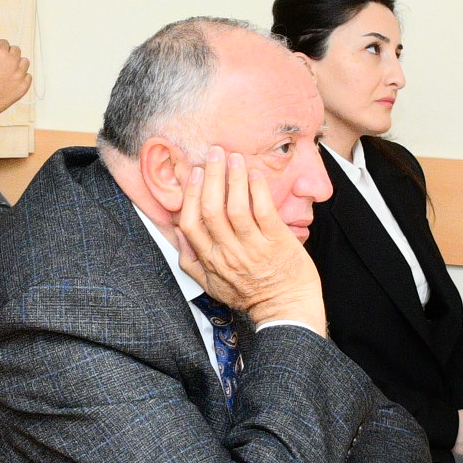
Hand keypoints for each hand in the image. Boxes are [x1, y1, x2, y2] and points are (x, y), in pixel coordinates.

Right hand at [0, 37, 32, 143]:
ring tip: (5, 73)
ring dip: (17, 64)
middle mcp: (13, 62)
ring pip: (24, 62)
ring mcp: (20, 75)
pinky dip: (21, 77)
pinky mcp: (23, 87)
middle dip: (8, 55)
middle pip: (16, 50)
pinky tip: (10, 82)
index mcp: (0, 53)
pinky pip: (28, 76)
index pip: (4, 42)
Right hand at [171, 144, 322, 334]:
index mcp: (211, 261)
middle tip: (214, 152)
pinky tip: (255, 174)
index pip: (191, 223)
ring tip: (234, 157)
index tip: (194, 173)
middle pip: (211, 209)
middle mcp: (229, 253)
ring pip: (236, 207)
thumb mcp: (212, 285)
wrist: (287, 310)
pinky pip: (264, 212)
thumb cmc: (250, 295)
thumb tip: (176, 233)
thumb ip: (191, 261)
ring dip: (234, 178)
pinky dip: (258, 190)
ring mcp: (253, 248)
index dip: (190, 194)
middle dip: (210, 176)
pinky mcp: (277, 243)